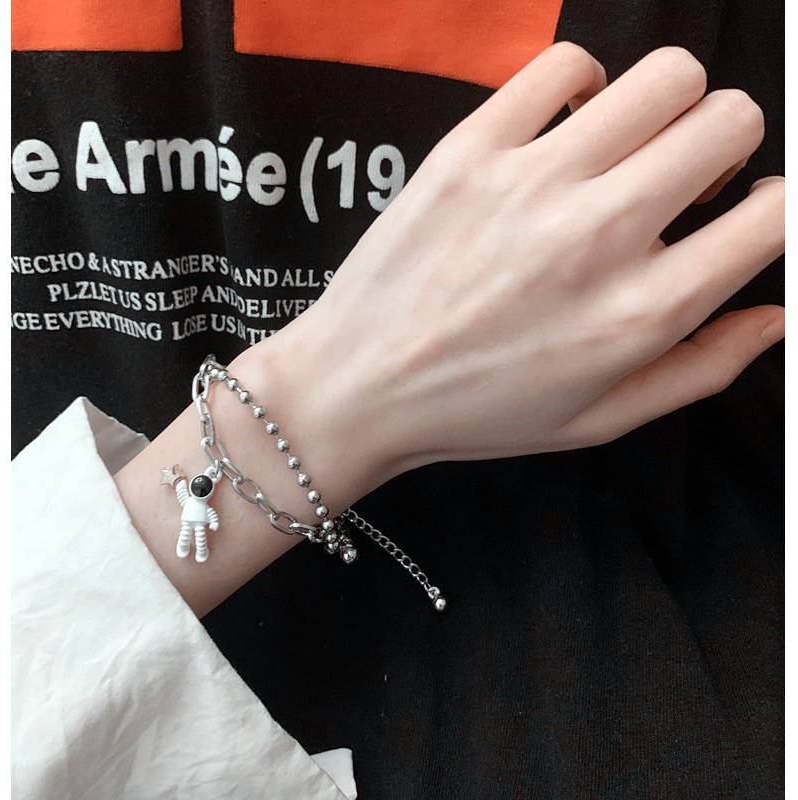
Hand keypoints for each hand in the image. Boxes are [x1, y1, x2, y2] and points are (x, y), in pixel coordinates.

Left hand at [116, 44, 783, 614]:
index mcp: (639, 314)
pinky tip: (566, 129)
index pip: (773, 216)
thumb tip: (775, 315)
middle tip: (684, 180)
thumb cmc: (476, 411)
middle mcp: (598, 236)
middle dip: (727, 148)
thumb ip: (701, 368)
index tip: (743, 215)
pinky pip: (565, 65)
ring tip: (629, 149)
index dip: (774, 209)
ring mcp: (532, 182)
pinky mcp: (471, 149)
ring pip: (665, 75)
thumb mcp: (599, 419)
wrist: (359, 386)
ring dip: (669, 107)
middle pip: (730, 121)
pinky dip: (583, 86)